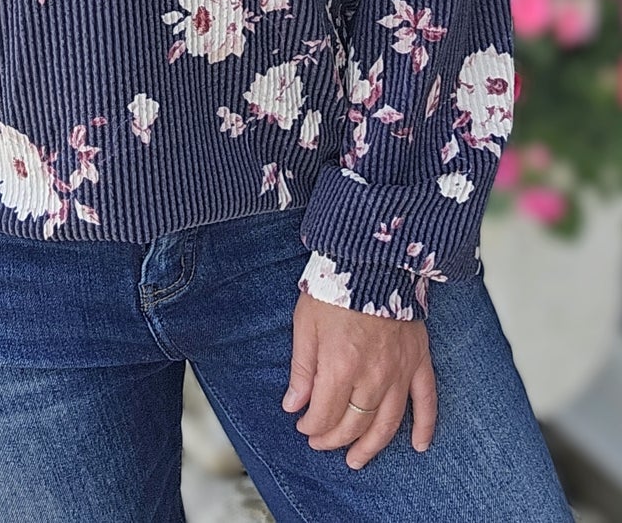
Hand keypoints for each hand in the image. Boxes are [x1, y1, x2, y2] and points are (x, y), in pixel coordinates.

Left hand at [281, 292, 436, 469]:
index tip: (303, 424)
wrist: (374, 259)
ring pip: (387, 423)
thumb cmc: (336, 288)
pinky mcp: (419, 362)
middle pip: (354, 423)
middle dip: (334, 438)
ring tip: (356, 460)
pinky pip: (427, 402)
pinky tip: (419, 445)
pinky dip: (425, 427)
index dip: (312, 426)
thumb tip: (293, 405)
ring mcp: (399, 371)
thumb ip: (301, 368)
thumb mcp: (306, 323)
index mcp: (340, 365)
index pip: (325, 414)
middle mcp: (373, 376)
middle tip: (321, 442)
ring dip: (371, 446)